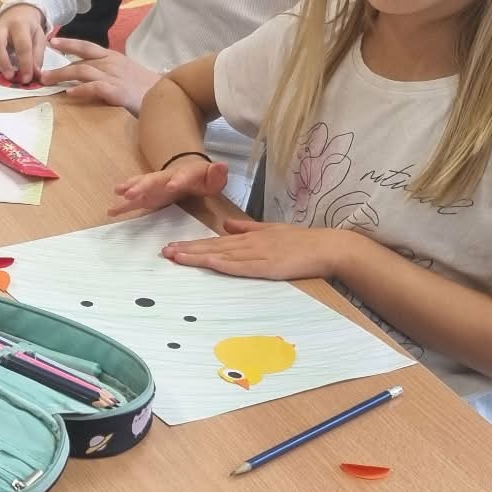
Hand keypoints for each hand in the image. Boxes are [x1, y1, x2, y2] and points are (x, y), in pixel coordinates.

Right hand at [0, 3, 49, 84]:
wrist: (16, 15)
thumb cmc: (28, 28)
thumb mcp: (39, 38)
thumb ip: (37, 56)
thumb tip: (34, 74)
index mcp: (19, 24)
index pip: (22, 45)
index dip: (25, 64)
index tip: (27, 78)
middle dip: (2, 63)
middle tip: (10, 77)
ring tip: (7, 69)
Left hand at [41, 37, 159, 113]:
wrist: (165, 96)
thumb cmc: (143, 87)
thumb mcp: (123, 73)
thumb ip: (105, 71)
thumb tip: (83, 75)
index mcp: (113, 58)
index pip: (87, 47)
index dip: (69, 43)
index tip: (52, 41)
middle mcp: (112, 64)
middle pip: (80, 61)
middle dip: (59, 66)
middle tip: (40, 72)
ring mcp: (115, 77)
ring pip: (84, 72)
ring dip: (63, 76)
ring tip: (47, 81)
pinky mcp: (118, 92)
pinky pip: (96, 88)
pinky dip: (82, 90)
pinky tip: (69, 93)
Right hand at [107, 155, 229, 215]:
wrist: (187, 173)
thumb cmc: (201, 178)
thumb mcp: (213, 178)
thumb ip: (217, 175)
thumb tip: (222, 166)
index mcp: (183, 175)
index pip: (180, 177)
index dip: (176, 181)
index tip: (170, 187)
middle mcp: (164, 178)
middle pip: (152, 180)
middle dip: (142, 186)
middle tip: (131, 192)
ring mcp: (153, 186)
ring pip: (140, 186)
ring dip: (129, 190)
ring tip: (118, 193)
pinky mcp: (147, 196)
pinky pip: (133, 200)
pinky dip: (122, 205)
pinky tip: (111, 211)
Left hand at [162, 217, 354, 281]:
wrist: (328, 247)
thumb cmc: (302, 242)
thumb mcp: (271, 230)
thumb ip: (247, 228)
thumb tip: (226, 225)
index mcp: (249, 238)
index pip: (215, 242)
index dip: (193, 244)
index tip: (173, 246)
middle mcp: (248, 244)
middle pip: (212, 247)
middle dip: (187, 250)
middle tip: (164, 252)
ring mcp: (257, 254)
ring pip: (221, 255)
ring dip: (197, 256)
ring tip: (175, 257)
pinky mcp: (266, 266)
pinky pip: (240, 265)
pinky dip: (222, 263)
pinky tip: (206, 262)